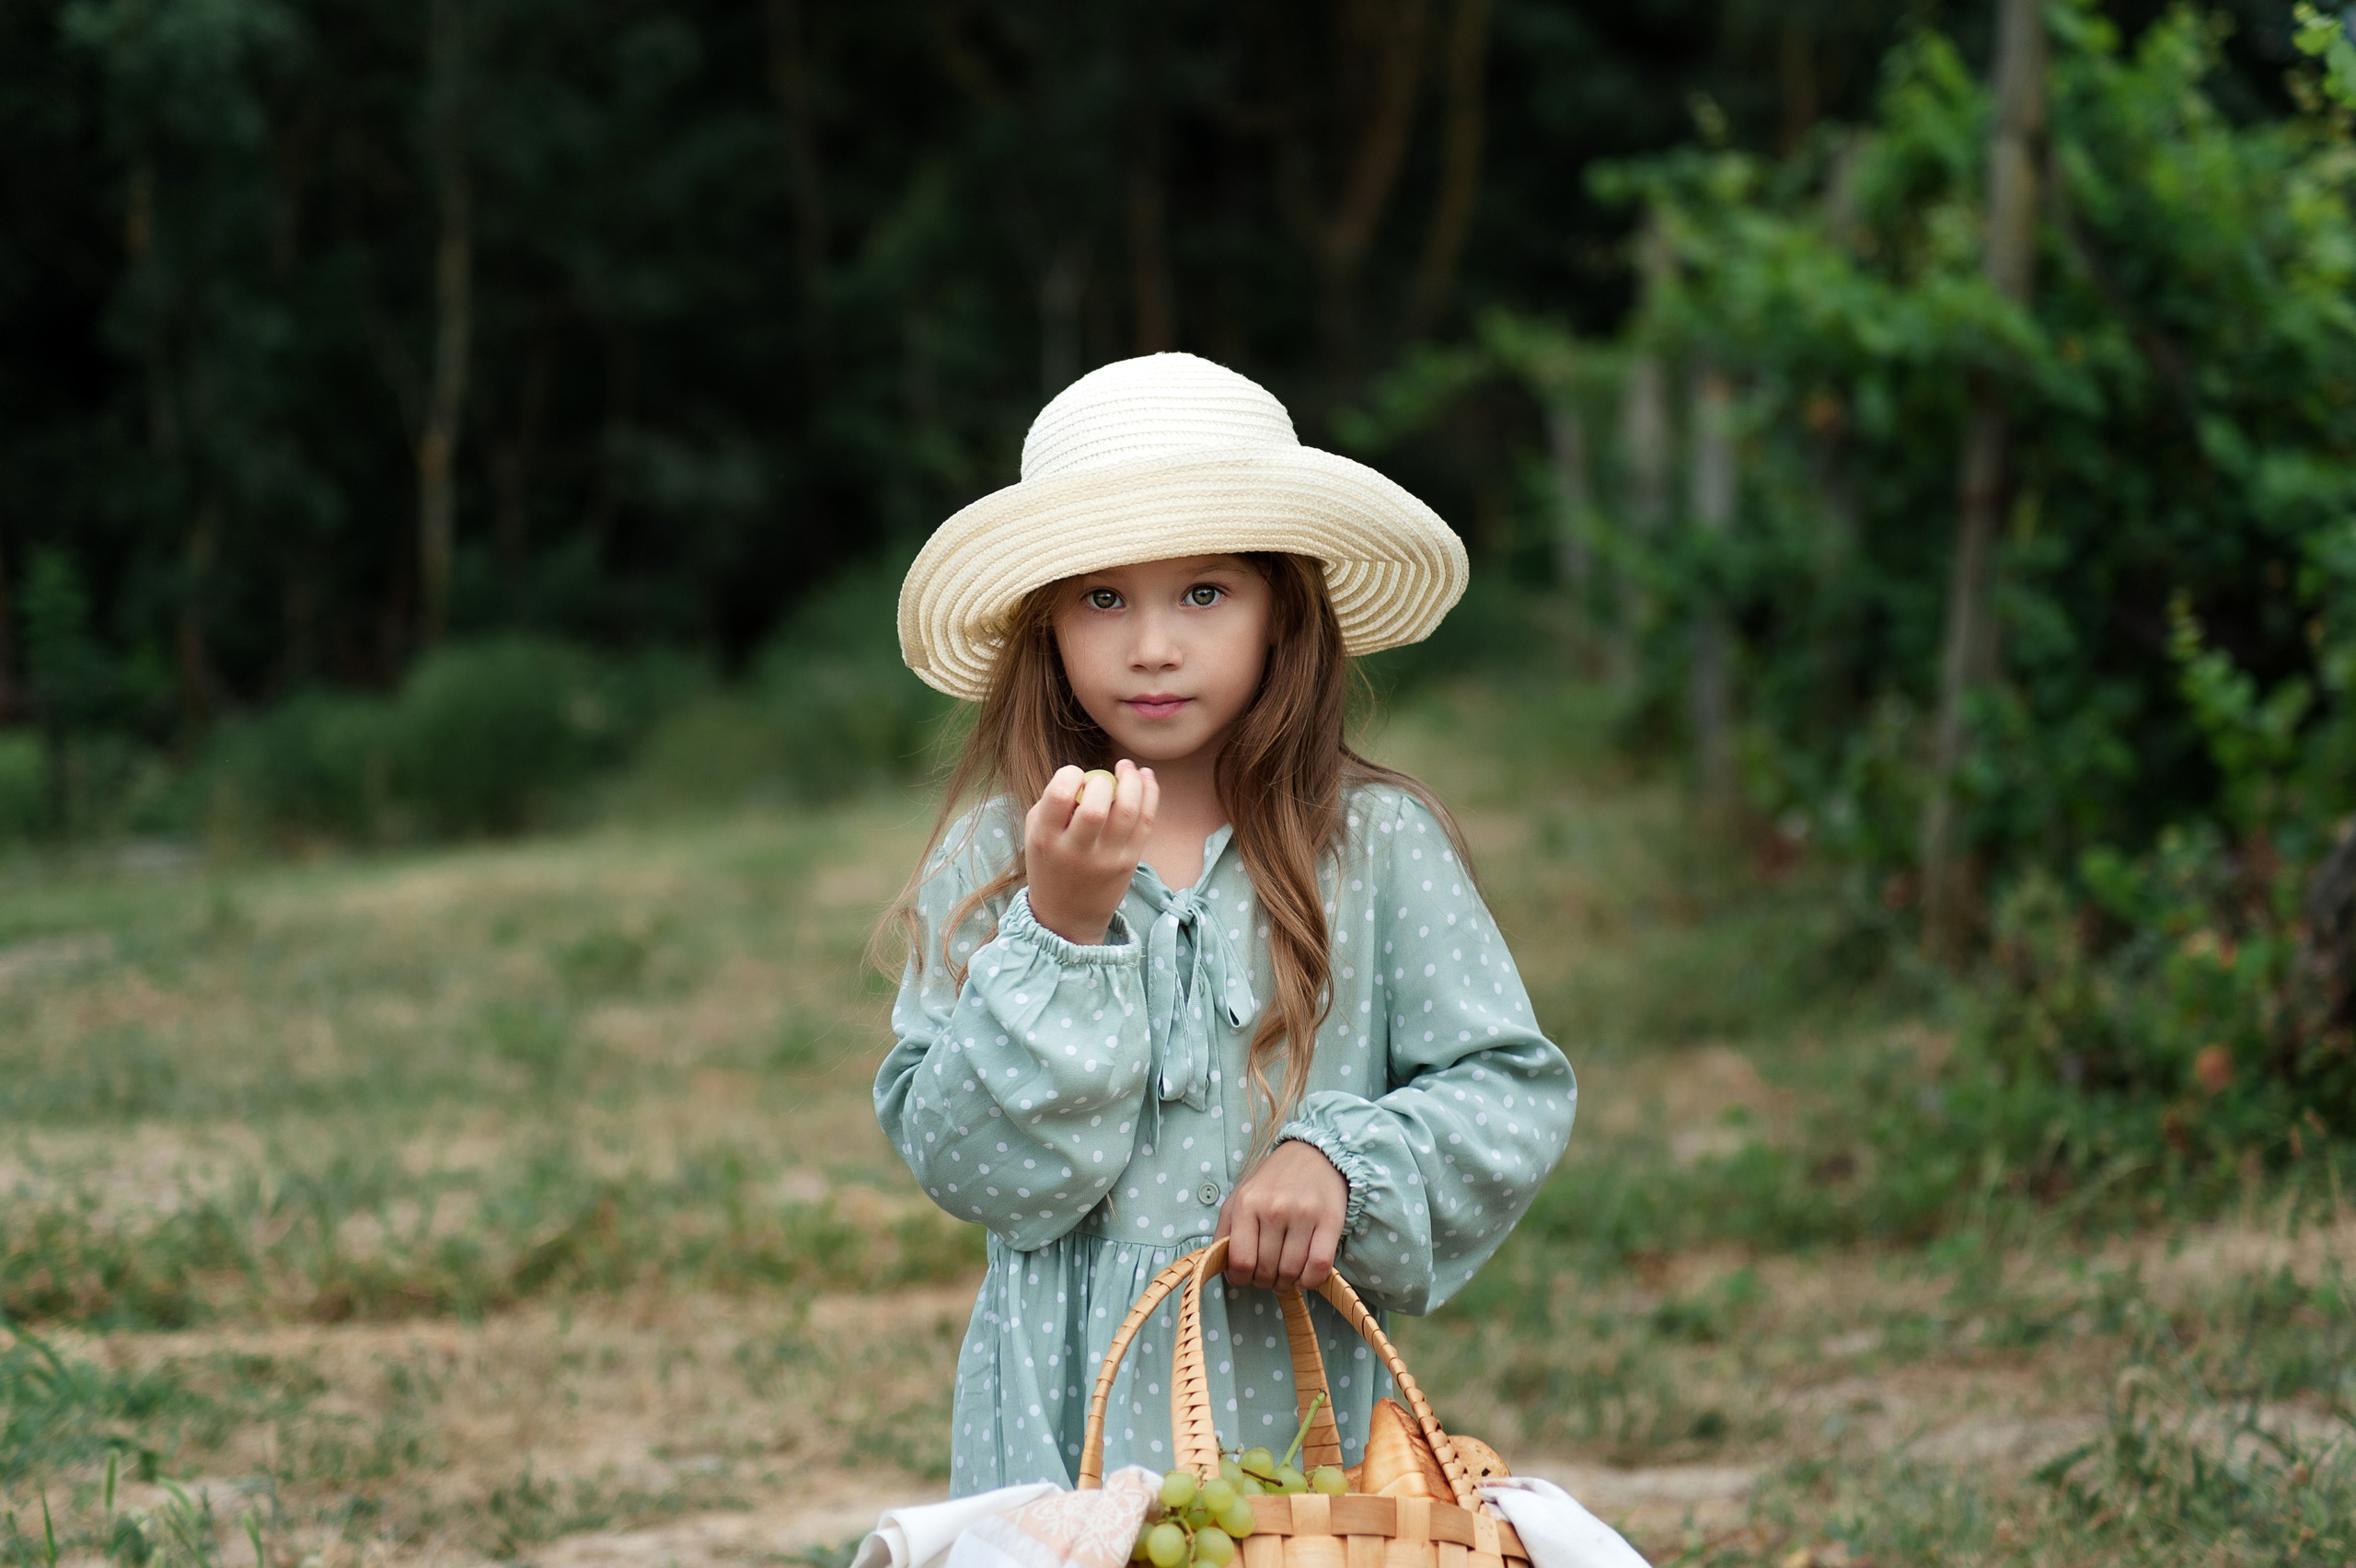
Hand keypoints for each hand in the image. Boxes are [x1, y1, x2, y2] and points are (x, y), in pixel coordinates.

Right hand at [1023, 759, 1157, 944]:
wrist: (1067, 918)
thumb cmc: (1050, 865)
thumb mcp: (1035, 835)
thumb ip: (1052, 803)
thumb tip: (1087, 776)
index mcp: (1046, 840)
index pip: (1060, 795)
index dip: (1070, 774)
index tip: (1075, 776)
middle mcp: (1076, 851)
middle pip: (1096, 804)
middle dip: (1102, 781)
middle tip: (1102, 780)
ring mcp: (1107, 859)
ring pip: (1128, 810)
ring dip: (1133, 780)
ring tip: (1129, 767)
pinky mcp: (1130, 862)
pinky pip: (1146, 822)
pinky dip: (1150, 794)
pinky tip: (1146, 778)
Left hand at [1216, 1140, 1347, 1292]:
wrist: (1314, 1154)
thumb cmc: (1273, 1180)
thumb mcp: (1240, 1197)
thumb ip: (1227, 1231)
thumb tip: (1228, 1272)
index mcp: (1246, 1203)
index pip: (1240, 1261)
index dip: (1241, 1279)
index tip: (1246, 1277)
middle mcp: (1274, 1208)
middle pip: (1266, 1270)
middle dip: (1265, 1281)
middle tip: (1268, 1275)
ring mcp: (1303, 1214)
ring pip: (1291, 1272)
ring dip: (1287, 1283)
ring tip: (1285, 1275)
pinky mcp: (1331, 1220)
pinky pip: (1319, 1266)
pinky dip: (1311, 1280)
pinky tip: (1305, 1274)